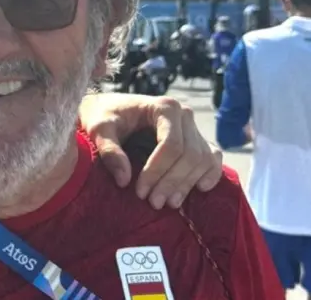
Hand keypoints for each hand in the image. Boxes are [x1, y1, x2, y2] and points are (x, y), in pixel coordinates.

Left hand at [79, 93, 223, 209]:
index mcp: (164, 106)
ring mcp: (193, 127)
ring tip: (168, 203)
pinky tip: (199, 189)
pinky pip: (212, 157)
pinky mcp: (196, 139)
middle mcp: (184, 114)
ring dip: (187, 184)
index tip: (140, 192)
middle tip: (153, 203)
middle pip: (190, 154)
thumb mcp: (98, 129)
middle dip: (172, 182)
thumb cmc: (102, 116)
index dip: (158, 171)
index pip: (171, 144)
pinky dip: (210, 174)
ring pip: (202, 160)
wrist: (108, 109)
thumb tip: (124, 180)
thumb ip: (109, 150)